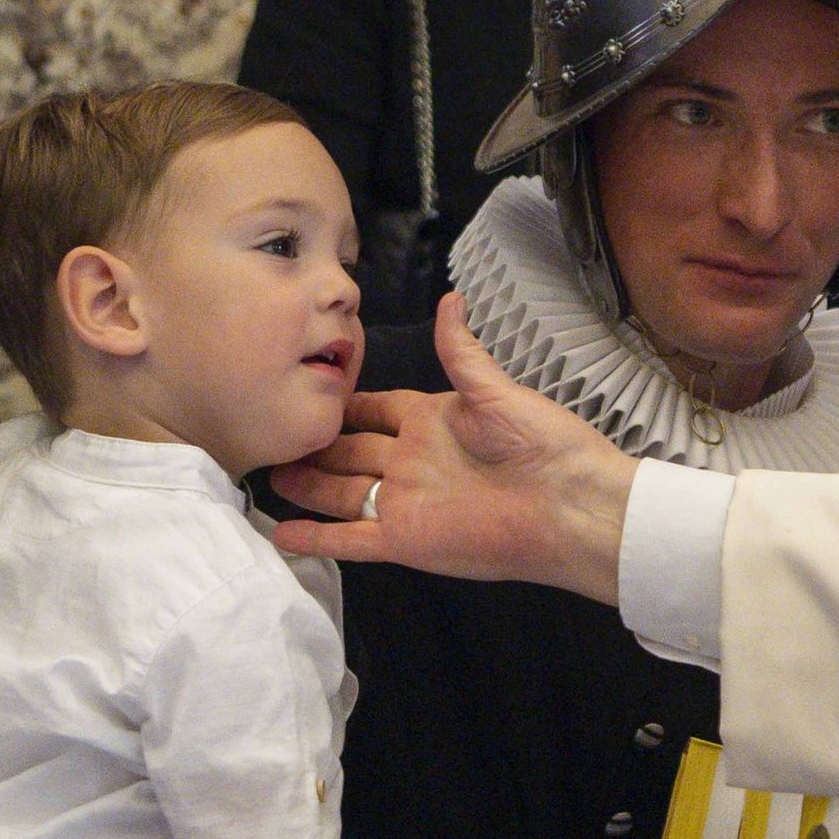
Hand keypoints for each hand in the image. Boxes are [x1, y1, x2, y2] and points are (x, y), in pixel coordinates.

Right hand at [273, 294, 639, 601]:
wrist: (569, 505)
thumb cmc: (542, 443)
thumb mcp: (496, 390)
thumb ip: (460, 352)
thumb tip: (450, 298)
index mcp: (432, 421)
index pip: (376, 409)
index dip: (345, 404)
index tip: (309, 393)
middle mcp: (412, 461)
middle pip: (349, 452)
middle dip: (314, 447)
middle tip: (274, 438)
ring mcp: (405, 502)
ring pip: (342, 493)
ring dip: (308, 487)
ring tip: (269, 476)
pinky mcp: (405, 540)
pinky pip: (351, 539)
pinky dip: (318, 538)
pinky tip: (282, 534)